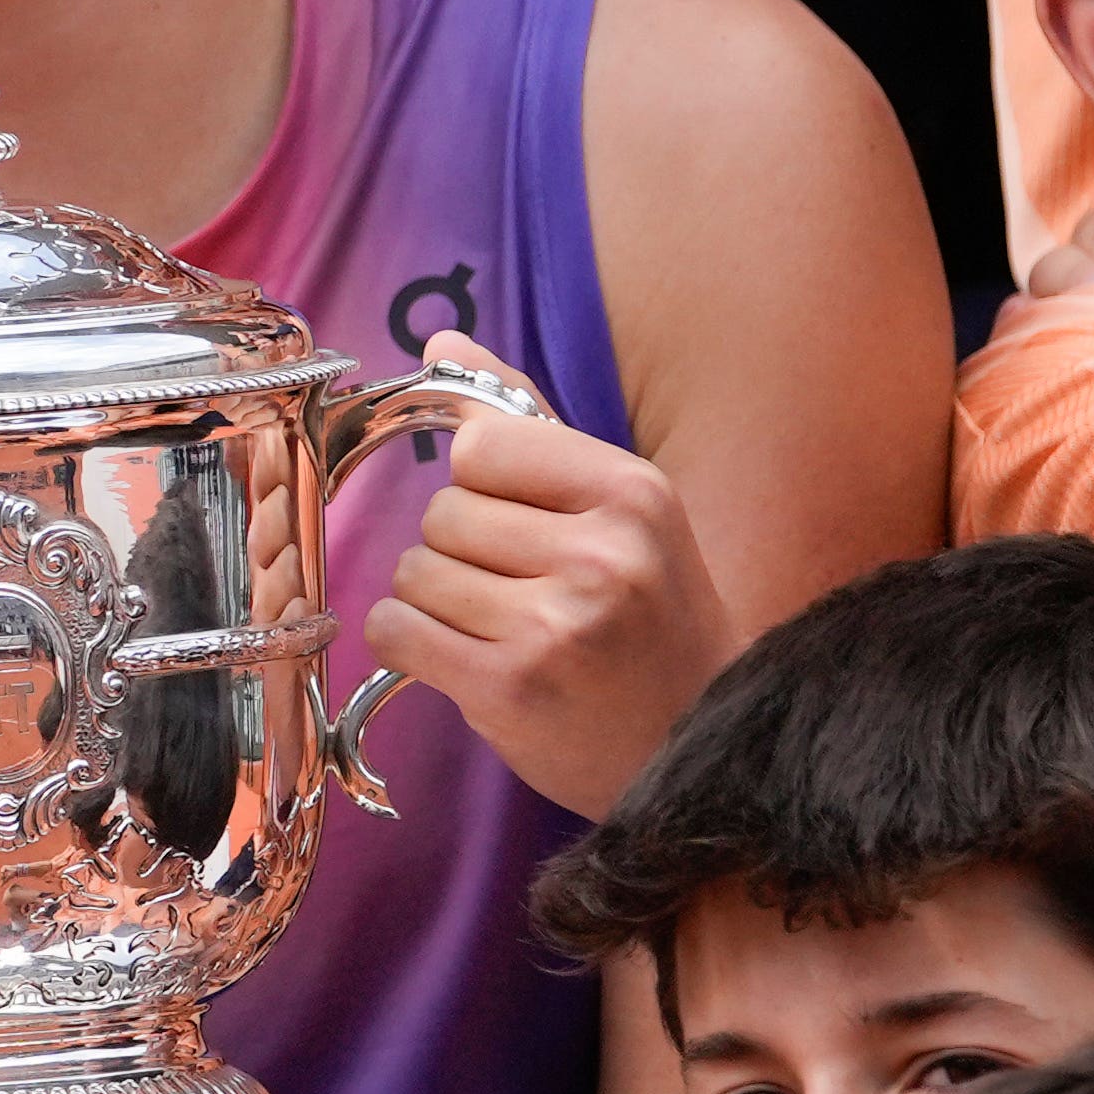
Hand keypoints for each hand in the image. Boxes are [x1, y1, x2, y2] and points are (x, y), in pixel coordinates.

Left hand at [361, 337, 728, 808]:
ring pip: (416, 573)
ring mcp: (557, 624)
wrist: (695, 753)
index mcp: (633, 492)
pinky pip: (397, 630)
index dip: (482, 486)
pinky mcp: (510, 688)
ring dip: (438, 603)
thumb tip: (440, 341)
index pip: (481, 444)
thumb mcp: (621, 511)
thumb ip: (529, 423)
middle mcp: (602, 553)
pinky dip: (413, 645)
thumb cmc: (650, 624)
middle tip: (521, 593)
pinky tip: (467, 661)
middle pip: (443, 512)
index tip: (520, 525)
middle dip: (462, 552)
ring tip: (503, 631)